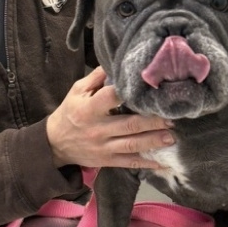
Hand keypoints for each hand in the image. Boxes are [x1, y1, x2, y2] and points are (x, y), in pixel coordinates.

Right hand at [46, 67, 175, 169]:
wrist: (55, 143)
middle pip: (129, 125)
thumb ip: (96, 78)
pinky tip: (162, 163)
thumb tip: (115, 62)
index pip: (110, 98)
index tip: (148, 89)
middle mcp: (98, 129)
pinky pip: (128, 163)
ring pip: (132, 145)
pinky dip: (146, 164)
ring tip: (172, 137)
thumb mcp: (77, 91)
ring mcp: (103, 147)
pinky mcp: (107, 160)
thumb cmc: (69, 112)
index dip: (128, 93)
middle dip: (152, 122)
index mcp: (89, 109)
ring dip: (153, 141)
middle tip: (172, 118)